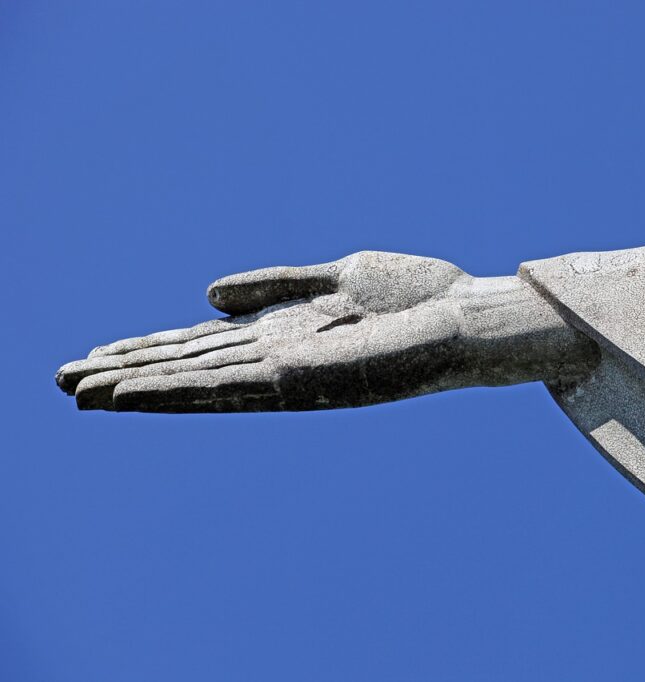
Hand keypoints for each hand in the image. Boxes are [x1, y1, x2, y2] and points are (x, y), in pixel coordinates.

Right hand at [56, 252, 470, 411]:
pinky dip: (174, 391)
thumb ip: (273, 286)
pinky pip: (225, 388)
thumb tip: (206, 295)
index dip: (151, 349)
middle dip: (129, 372)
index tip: (99, 354)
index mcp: (286, 335)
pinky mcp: (301, 380)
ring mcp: (287, 374)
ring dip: (136, 386)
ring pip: (196, 381)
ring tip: (78, 391)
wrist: (467, 319)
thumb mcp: (336, 277)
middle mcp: (279, 360)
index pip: (205, 345)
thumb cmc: (416, 298)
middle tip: (63, 380)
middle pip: (191, 366)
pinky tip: (130, 393)